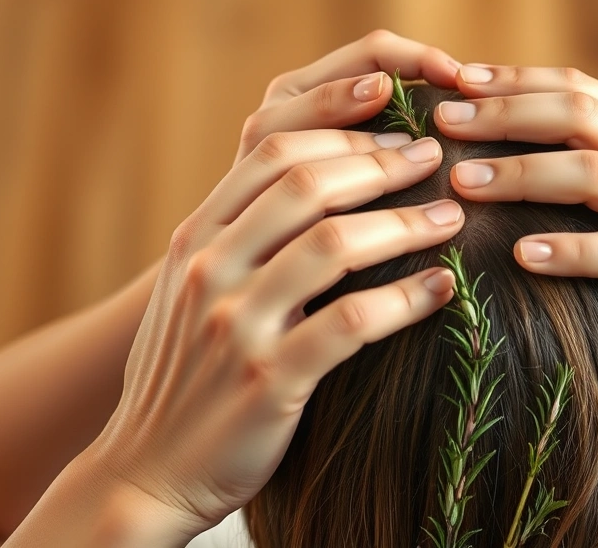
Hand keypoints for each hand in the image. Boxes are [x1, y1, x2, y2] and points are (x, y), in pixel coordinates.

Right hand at [79, 35, 464, 537]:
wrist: (146, 471)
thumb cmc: (187, 376)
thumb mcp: (194, 293)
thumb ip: (240, 239)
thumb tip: (319, 187)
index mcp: (194, 238)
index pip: (272, 149)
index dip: (342, 127)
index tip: (396, 127)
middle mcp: (208, 269)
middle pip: (307, 182)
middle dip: (381, 163)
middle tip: (433, 158)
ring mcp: (235, 323)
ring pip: (333, 245)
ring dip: (404, 224)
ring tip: (451, 218)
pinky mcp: (267, 378)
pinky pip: (350, 323)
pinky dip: (404, 299)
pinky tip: (441, 288)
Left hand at [437, 64, 597, 357]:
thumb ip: (580, 149)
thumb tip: (489, 125)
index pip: (573, 87)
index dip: (512, 81)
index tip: (452, 82)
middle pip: (576, 119)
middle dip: (504, 117)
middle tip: (444, 125)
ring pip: (593, 175)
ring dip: (523, 176)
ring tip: (465, 184)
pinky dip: (570, 251)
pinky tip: (523, 254)